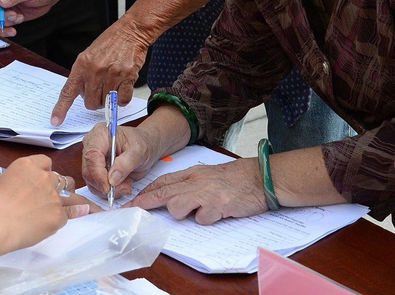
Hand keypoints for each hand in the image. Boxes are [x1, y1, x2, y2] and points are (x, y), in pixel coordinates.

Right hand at [0, 155, 87, 253]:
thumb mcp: (3, 181)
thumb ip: (20, 181)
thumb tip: (28, 192)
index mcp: (28, 165)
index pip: (46, 162)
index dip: (46, 171)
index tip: (44, 179)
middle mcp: (44, 177)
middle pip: (60, 178)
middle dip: (59, 187)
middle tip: (55, 197)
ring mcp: (53, 196)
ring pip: (71, 195)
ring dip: (73, 200)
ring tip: (87, 205)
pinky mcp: (58, 215)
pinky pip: (68, 214)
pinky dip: (71, 215)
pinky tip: (80, 215)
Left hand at [51, 15, 152, 123]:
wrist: (131, 31)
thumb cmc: (111, 43)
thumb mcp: (89, 55)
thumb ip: (83, 74)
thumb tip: (81, 94)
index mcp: (82, 64)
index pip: (68, 91)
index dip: (61, 108)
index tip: (56, 120)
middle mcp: (95, 70)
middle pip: (90, 102)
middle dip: (94, 101)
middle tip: (100, 89)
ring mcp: (111, 74)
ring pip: (106, 103)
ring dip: (109, 99)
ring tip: (113, 83)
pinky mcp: (127, 77)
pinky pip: (122, 100)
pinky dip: (122, 99)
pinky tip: (122, 87)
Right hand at [82, 123, 160, 198]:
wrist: (145, 146)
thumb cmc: (142, 143)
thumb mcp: (140, 151)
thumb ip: (126, 163)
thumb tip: (112, 179)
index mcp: (101, 134)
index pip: (92, 155)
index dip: (98, 173)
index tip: (108, 187)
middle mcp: (92, 145)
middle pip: (88, 171)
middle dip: (105, 184)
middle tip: (123, 188)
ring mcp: (92, 159)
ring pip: (91, 181)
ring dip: (108, 189)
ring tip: (125, 186)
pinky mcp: (95, 170)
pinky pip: (96, 186)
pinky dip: (108, 191)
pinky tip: (121, 186)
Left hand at [129, 159, 267, 224]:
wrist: (260, 177)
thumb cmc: (235, 178)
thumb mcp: (208, 174)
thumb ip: (190, 183)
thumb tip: (171, 196)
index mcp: (194, 173)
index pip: (164, 181)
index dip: (147, 190)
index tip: (135, 199)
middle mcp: (197, 181)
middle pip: (164, 193)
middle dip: (146, 202)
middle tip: (133, 210)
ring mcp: (207, 193)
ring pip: (176, 206)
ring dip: (181, 213)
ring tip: (195, 211)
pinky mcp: (219, 205)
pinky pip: (202, 219)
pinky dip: (206, 220)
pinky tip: (217, 213)